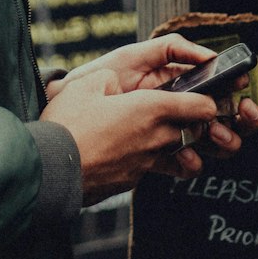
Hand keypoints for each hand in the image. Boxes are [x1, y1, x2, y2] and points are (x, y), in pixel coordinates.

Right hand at [42, 34, 257, 204]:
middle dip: (198, 122)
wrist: (48, 170)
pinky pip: (154, 166)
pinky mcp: (133, 180)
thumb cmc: (66, 124)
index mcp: (150, 109)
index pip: (202, 106)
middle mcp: (156, 138)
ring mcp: (146, 162)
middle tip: (188, 111)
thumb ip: (111, 78)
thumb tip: (115, 81)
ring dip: (178, 143)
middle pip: (196, 131)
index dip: (209, 99)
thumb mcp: (89, 83)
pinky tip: (133, 148)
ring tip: (163, 132)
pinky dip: (152, 157)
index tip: (206, 95)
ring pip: (179, 152)